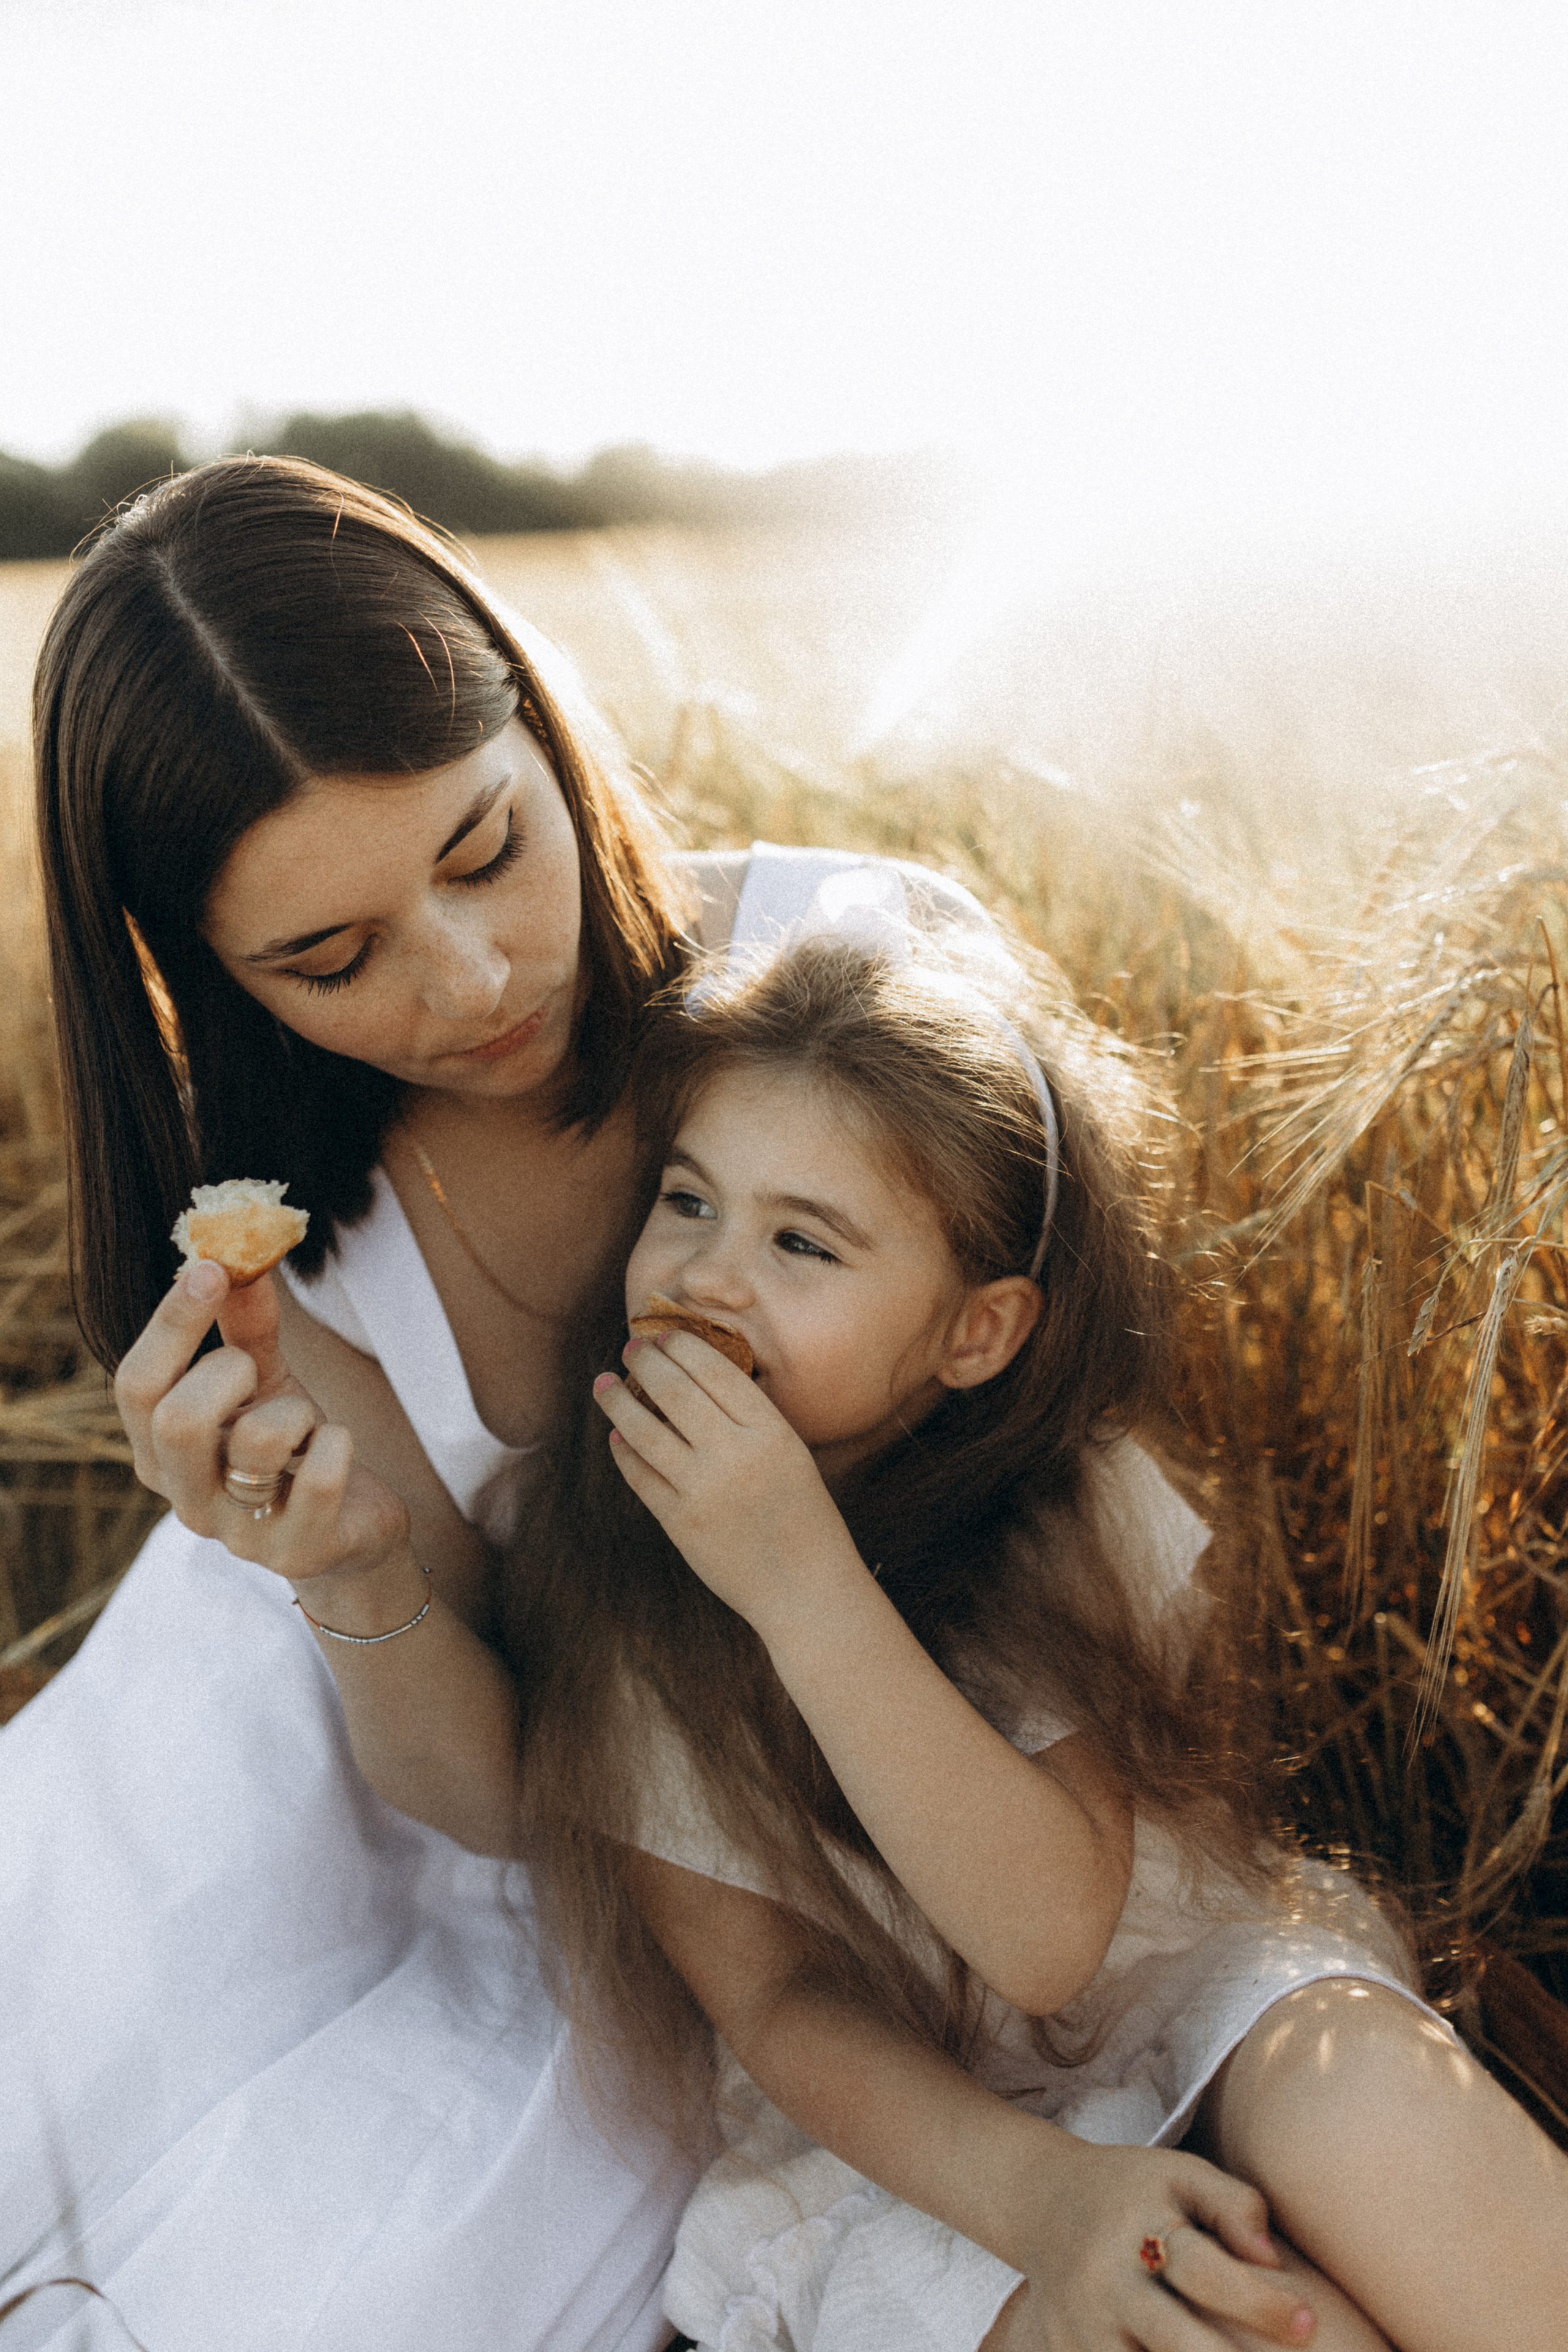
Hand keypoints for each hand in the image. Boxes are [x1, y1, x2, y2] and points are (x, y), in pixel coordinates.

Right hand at [114, 1261, 411, 1601]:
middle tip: (259, 1376)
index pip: (136, 1386)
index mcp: (160, 1455)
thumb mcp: (266, 1385)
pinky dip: (337, 1444)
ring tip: (307, 1427)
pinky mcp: (298, 1552)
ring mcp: (240, 1535)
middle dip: (229, 1373)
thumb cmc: (293, 1450)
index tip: (213, 1268)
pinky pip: (319, 1477)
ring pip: (256, 1442)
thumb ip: (245, 1330)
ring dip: (297, 1411)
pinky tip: (335, 1450)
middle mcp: (186, 1501)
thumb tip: (234, 1255)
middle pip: (176, 1420)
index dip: (172, 1322)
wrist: (350, 1530)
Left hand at [592, 1331, 864, 1637]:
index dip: (682, 1346)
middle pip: (674, 1391)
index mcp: (770, 1432)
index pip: (715, 1370)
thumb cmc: (804, 1518)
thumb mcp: (791, 1455)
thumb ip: (749, 1420)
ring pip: (643, 1430)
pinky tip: (618, 1438)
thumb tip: (692, 1378)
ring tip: (602, 1384)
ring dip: (617, 1401)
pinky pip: (640, 1476)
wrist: (805, 1589)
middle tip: (629, 1347)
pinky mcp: (679, 1523)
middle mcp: (735, 1455)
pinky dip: (624, 1452)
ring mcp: (703, 1490)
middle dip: (644, 1361)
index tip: (662, 1335)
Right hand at [997, 2137, 1315, 2350]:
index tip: (1308, 2323)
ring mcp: (1082, 2327)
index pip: (1204, 2272)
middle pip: (1176, 2341)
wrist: (1042, 2201)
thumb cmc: (1133, 2191)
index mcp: (1139, 2230)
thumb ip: (1233, 2205)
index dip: (1259, 2303)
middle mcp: (1107, 2283)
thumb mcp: (1180, 2174)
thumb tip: (1274, 2261)